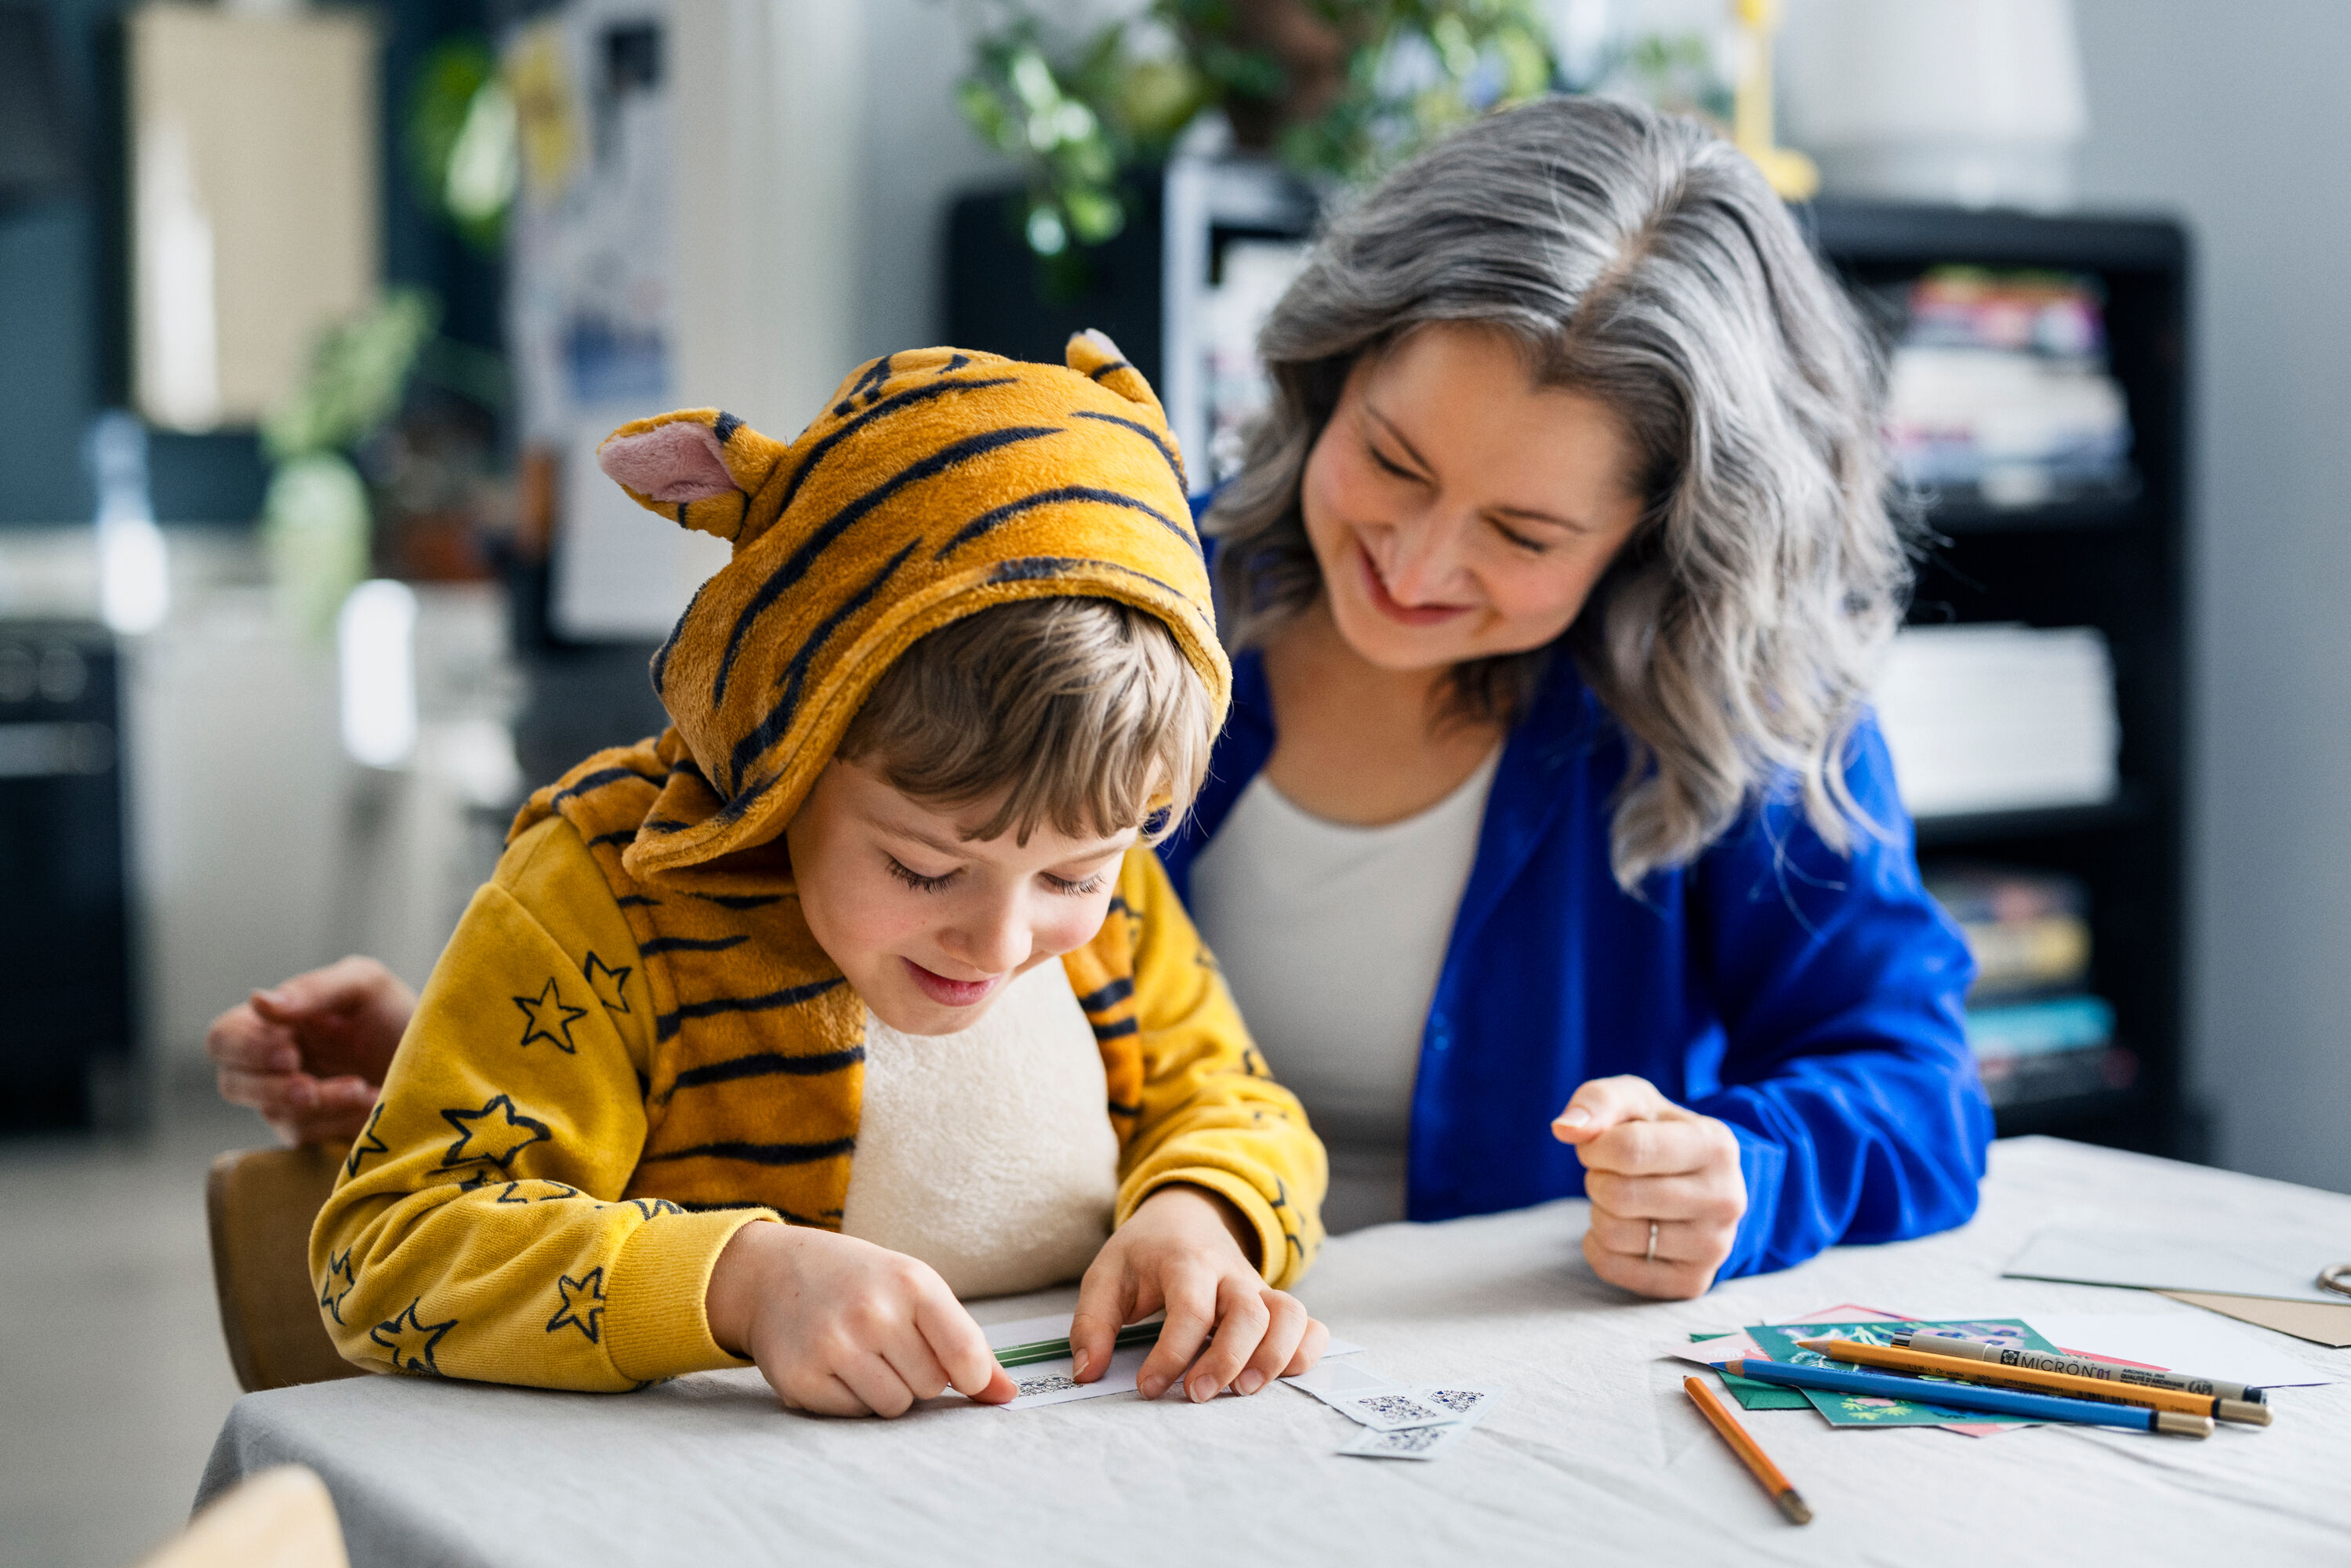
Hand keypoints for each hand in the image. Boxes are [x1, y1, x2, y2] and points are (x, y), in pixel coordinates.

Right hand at [206, 957, 414, 1143]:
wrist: (442, 1059)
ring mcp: (290, 1101)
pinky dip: (340, 1120)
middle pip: (232, 1083)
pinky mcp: (316, 1131)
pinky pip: (308, 1136)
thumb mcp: (364, 986)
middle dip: (271, 1087)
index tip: (289, 1052)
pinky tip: (372, 1105)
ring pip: (272, 1113)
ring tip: (362, 1090)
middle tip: (311, 1088)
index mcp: (274, 1022)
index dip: (245, 1049)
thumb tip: (258, 1001)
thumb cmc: (395, 1014)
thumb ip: (314, 989)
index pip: (224, 1038)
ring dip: (317, 1104)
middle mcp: (272, 1063)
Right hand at [704, 1221, 1015, 1417]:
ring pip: (894, 1407)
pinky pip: (854, 1416)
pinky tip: (834, 1367)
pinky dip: (850, 1400)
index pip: (967, 1355)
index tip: (958, 1371)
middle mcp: (872, 1312)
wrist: (773, 1273)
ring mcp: (833, 1346)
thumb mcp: (917, 1290)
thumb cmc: (861, 1283)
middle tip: (889, 1345)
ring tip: (862, 1356)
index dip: (970, 1377)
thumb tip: (1006, 1396)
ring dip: (886, 1392)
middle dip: (917, 1375)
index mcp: (912, 1283)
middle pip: (931, 1387)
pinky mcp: (801, 1378)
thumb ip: (966, 1342)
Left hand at [1070, 1184, 1327, 1402]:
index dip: (1171, 1355)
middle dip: (1227, 1361)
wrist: (1186, 1215)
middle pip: (1249, 1314)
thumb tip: (1087, 1373)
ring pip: (1290, 1316)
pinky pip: (1311, 1325)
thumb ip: (1091, 1324)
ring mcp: (1258, 1288)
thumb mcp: (1105, 1277)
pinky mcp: (1275, 1305)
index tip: (1147, 1388)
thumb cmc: (1144, 1254)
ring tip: (1243, 1392)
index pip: (1190, 1310)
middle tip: (1196, 1395)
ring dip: (1274, 1358)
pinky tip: (1280, 1377)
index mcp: (1185, 1263)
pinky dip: (1306, 1353)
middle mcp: (1230, 1274)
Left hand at [1551, 1075, 1745, 1299]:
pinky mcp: (1691, 1282)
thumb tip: (1565, 1128)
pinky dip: (1598, 1246)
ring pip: (1613, 1234)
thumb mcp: (1635, 1102)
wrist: (1697, 1182)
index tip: (1598, 1146)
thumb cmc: (1658, 1135)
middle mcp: (1725, 1199)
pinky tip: (1623, 1228)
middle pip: (1618, 1195)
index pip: (1628, 1149)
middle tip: (1611, 1175)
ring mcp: (1713, 1247)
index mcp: (1716, 1145)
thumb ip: (1598, 1101)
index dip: (1594, 1147)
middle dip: (1597, 1180)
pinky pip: (1611, 1268)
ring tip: (1623, 1201)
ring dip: (1599, 1212)